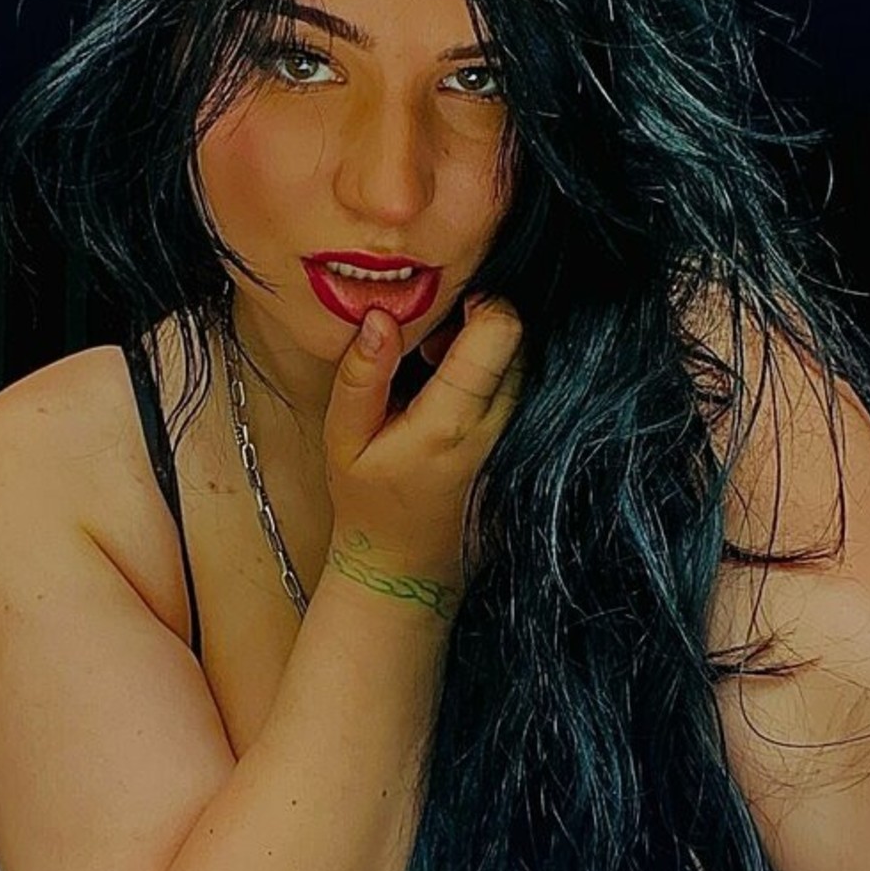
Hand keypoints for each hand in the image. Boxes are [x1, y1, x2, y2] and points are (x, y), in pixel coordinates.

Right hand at [322, 293, 524, 599]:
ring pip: (524, 365)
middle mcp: (498, 428)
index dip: (480, 303)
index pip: (502, 331)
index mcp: (452, 422)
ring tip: (439, 373)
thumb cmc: (369, 501)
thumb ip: (362, 375)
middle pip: (519, 341)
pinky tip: (456, 398)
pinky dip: (493, 380)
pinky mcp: (525, 448)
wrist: (406, 567)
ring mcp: (519, 441)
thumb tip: (382, 315)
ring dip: (487, 353)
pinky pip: (522, 392)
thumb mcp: (344, 438)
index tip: (446, 312)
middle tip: (432, 347)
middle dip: (480, 325)